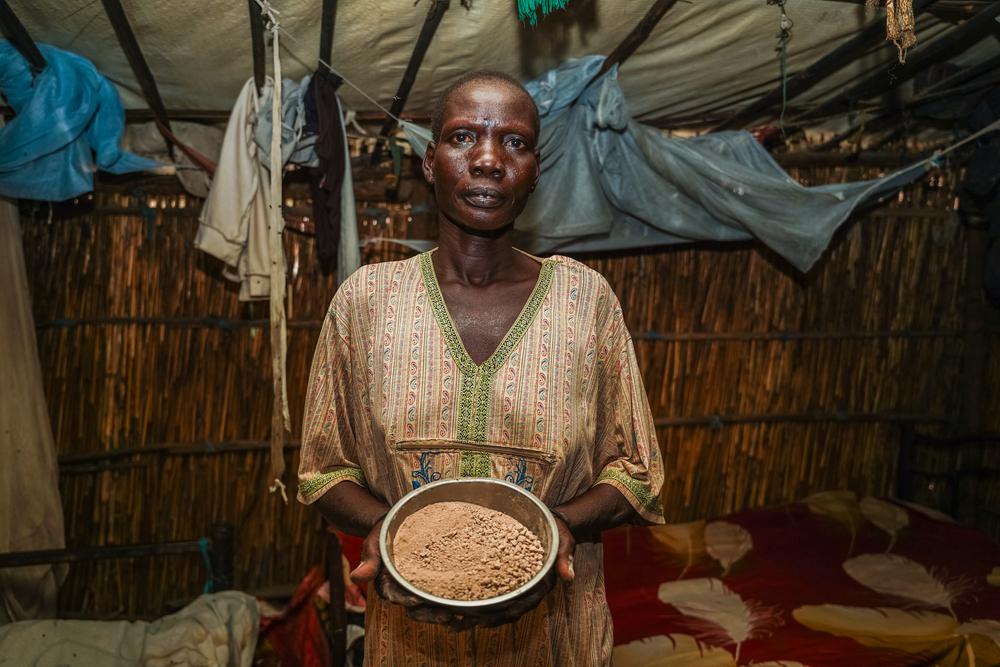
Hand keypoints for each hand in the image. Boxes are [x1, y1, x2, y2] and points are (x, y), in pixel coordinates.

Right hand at [351, 519, 459, 624]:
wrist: (399, 524)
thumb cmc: (384, 534)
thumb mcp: (374, 544)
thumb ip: (369, 562)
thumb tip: (356, 578)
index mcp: (388, 585)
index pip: (395, 597)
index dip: (406, 600)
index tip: (417, 600)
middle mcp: (405, 591)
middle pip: (417, 609)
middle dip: (432, 614)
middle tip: (448, 616)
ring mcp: (422, 588)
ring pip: (434, 606)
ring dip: (448, 613)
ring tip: (464, 616)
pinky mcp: (437, 582)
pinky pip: (447, 595)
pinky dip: (458, 601)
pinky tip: (474, 603)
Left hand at [454, 511, 574, 628]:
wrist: (552, 523)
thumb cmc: (557, 533)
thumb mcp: (563, 544)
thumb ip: (564, 559)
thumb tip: (568, 576)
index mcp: (541, 585)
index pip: (522, 605)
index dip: (504, 613)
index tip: (486, 620)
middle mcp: (528, 588)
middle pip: (506, 609)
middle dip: (486, 617)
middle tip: (465, 620)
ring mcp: (517, 582)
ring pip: (497, 602)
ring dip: (479, 610)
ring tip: (456, 615)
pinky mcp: (507, 574)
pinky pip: (492, 586)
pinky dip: (478, 593)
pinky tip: (460, 594)